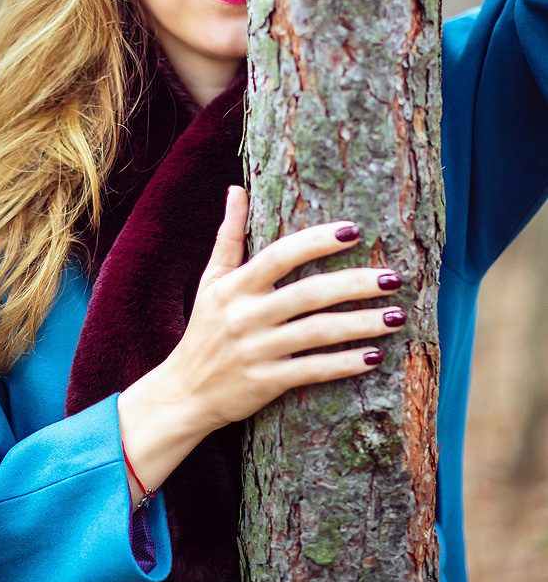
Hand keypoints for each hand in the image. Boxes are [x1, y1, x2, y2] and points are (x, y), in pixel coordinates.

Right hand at [118, 186, 404, 500]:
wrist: (184, 393)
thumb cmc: (204, 330)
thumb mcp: (211, 280)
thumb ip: (228, 235)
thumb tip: (236, 188)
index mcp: (234, 286)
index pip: (280, 255)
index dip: (316, 241)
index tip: (354, 231)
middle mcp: (245, 316)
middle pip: (308, 294)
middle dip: (354, 284)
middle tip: (393, 277)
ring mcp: (257, 351)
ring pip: (318, 333)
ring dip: (361, 324)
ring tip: (396, 316)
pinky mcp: (266, 382)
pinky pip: (313, 370)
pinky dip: (344, 364)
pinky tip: (374, 356)